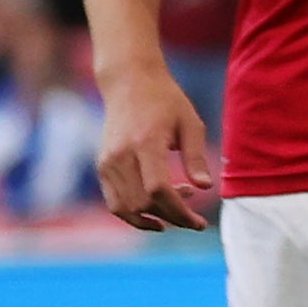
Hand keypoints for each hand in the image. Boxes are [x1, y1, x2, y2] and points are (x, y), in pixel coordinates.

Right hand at [95, 64, 219, 232]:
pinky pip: (114, 201)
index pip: (158, 189)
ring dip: (151, 217)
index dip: (179, 211)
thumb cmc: (166, 101)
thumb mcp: (190, 123)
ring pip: (124, 207)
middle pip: (141, 203)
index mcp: (145, 143)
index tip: (200, 223)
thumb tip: (205, 187)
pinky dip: (134, 213)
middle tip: (195, 219)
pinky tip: (156, 212)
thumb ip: (195, 157)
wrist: (129, 83)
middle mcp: (120, 155)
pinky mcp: (102, 166)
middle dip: (170, 217)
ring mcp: (106, 162)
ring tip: (178, 210)